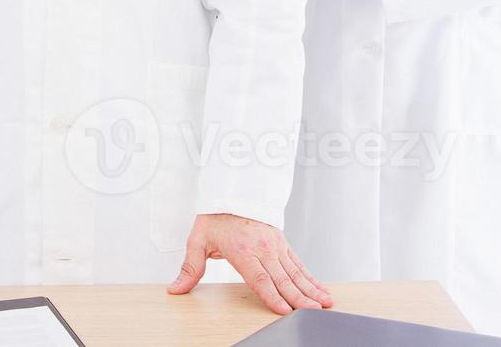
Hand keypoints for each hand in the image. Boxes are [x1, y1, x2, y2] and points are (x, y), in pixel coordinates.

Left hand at [167, 213, 331, 313]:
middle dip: (299, 296)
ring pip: (296, 272)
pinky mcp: (282, 244)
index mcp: (243, 250)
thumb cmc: (216, 217)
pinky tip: (320, 288)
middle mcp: (263, 248)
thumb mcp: (197, 240)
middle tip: (313, 310)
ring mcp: (276, 245)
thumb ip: (190, 267)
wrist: (233, 191)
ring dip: (311, 288)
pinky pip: (298, 264)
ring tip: (324, 301)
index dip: (272, 295)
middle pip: (283, 278)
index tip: (285, 310)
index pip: (260, 277)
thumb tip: (176, 288)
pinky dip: (310, 277)